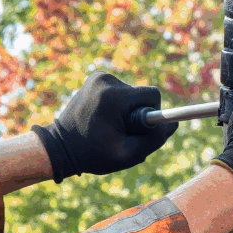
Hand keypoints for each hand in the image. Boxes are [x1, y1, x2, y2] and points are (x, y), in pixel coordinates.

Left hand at [32, 73, 176, 181]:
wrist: (60, 147)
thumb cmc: (93, 154)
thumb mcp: (128, 155)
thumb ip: (155, 139)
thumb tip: (173, 123)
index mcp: (114, 96)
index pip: (152, 95)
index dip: (151, 115)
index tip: (137, 128)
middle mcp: (105, 80)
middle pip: (141, 94)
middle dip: (136, 114)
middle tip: (117, 132)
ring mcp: (98, 76)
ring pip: (130, 93)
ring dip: (125, 111)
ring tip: (106, 127)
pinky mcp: (94, 78)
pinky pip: (119, 91)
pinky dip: (116, 105)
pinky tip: (101, 118)